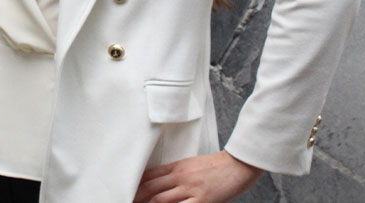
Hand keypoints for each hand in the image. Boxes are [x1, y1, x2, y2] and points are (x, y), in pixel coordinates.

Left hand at [133, 150, 262, 202]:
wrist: (237, 164)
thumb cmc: (216, 166)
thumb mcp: (192, 165)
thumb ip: (177, 173)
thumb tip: (162, 183)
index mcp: (177, 166)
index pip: (150, 175)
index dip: (136, 185)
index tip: (127, 192)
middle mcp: (180, 176)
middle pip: (151, 188)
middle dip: (137, 197)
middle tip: (126, 201)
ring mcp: (190, 188)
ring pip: (161, 199)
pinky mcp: (202, 200)